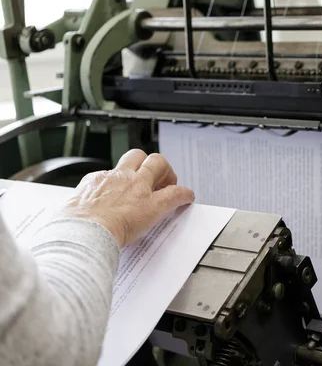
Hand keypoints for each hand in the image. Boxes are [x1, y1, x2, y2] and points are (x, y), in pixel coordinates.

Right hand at [55, 150, 194, 246]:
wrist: (82, 233)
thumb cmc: (71, 228)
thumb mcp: (68, 212)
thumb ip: (73, 211)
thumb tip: (65, 219)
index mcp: (97, 181)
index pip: (112, 172)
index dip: (123, 177)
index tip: (126, 186)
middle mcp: (119, 178)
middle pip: (137, 155)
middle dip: (147, 164)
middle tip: (154, 178)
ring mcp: (138, 188)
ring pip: (158, 163)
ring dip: (167, 172)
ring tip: (170, 183)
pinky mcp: (153, 204)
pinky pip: (175, 193)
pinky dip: (184, 195)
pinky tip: (187, 198)